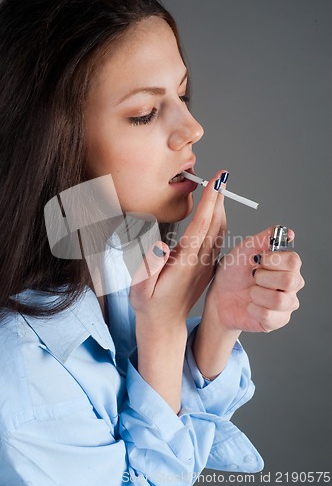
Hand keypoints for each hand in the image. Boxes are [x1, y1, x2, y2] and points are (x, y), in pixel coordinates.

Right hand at [128, 170, 227, 411]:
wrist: (164, 324)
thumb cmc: (148, 305)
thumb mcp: (140, 289)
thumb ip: (148, 267)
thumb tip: (160, 246)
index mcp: (185, 264)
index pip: (200, 227)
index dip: (209, 203)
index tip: (216, 183)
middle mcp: (199, 262)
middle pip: (214, 225)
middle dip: (219, 198)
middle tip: (224, 176)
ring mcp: (205, 265)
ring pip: (219, 232)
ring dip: (221, 209)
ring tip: (222, 189)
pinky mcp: (205, 268)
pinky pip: (217, 241)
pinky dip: (219, 223)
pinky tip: (218, 214)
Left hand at [203, 227, 304, 332]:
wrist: (219, 297)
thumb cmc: (233, 272)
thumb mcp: (244, 250)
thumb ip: (264, 238)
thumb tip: (288, 233)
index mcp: (287, 265)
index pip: (294, 261)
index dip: (273, 260)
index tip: (257, 259)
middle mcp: (292, 284)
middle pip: (290, 280)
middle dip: (263, 277)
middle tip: (252, 276)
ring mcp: (286, 304)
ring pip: (279, 300)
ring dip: (257, 294)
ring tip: (250, 292)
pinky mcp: (277, 321)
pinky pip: (268, 316)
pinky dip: (252, 309)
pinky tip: (249, 306)